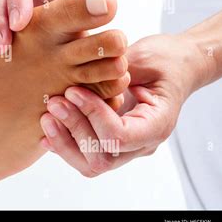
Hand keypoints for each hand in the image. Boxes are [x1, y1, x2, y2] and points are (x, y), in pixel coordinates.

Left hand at [39, 33, 209, 176]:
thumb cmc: (165, 59)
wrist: (175, 66)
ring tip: (47, 115)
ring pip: (90, 163)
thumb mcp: (144, 58)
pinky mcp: (111, 142)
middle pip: (102, 158)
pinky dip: (64, 143)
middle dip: (73, 130)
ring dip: (64, 140)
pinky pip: (86, 155)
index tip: (73, 90)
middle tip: (54, 102)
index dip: (92, 115)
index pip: (120, 136)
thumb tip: (83, 74)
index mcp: (157, 124)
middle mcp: (142, 143)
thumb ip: (115, 71)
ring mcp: (127, 148)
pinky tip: (47, 129)